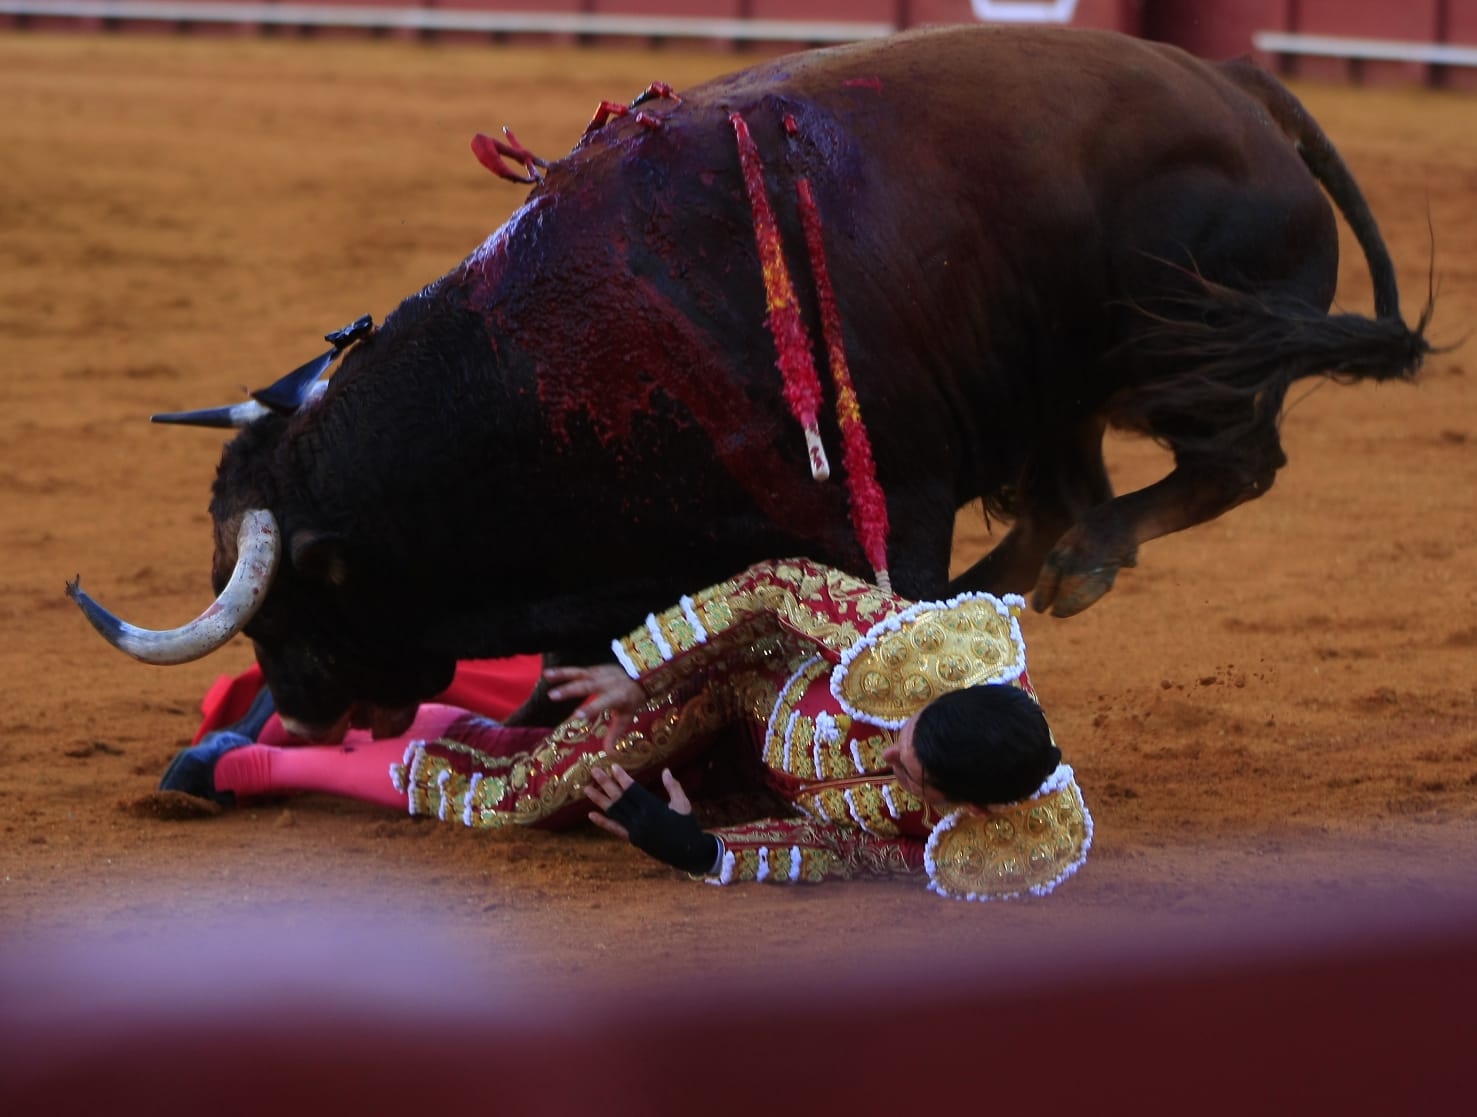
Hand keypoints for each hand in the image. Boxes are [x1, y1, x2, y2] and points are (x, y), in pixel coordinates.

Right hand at [543, 663, 646, 742]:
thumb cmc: (632, 699)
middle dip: (569, 691)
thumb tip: (609, 753)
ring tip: (547, 677)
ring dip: (562, 675)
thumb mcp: (626, 716)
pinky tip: (548, 674)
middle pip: (586, 686)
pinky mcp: (593, 669)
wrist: (641, 673)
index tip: (576, 716)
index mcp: (617, 696)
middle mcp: (606, 683)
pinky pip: (577, 670)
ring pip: (579, 674)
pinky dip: (562, 672)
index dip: (590, 709)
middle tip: (552, 696)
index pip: (602, 703)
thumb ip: (615, 733)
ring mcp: (599, 674)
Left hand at [584, 764, 718, 874]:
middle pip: (620, 798)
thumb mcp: (683, 804)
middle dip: (606, 783)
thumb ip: (673, 786)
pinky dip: (603, 822)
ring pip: (614, 812)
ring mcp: (635, 830)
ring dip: (599, 800)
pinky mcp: (633, 839)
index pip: (633, 790)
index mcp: (654, 808)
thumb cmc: (687, 826)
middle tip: (593, 770)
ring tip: (586, 789)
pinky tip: (591, 815)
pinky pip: (615, 829)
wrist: (688, 853)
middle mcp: (641, 819)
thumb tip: (666, 770)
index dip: (622, 777)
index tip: (612, 766)